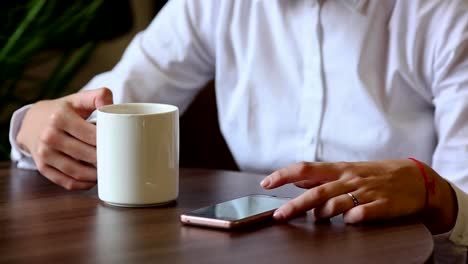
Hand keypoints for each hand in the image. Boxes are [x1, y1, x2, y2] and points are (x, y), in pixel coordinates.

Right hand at [16, 88, 112, 189]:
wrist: (31, 122)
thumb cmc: (62, 110)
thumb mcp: (78, 99)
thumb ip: (98, 96)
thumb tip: (112, 105)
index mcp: (60, 117)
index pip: (92, 135)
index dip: (109, 142)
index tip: (121, 144)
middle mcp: (49, 136)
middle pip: (87, 154)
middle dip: (105, 159)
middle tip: (120, 160)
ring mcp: (44, 154)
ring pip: (77, 172)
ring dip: (96, 175)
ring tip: (110, 171)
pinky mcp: (43, 167)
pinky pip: (67, 182)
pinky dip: (83, 184)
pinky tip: (94, 180)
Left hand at [261, 160, 456, 233]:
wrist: (417, 178)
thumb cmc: (376, 175)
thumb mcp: (347, 171)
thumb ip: (322, 176)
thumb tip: (295, 179)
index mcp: (339, 169)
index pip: (306, 169)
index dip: (284, 175)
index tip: (266, 183)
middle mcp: (350, 179)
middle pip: (318, 191)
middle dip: (296, 204)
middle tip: (279, 215)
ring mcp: (367, 192)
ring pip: (339, 202)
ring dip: (323, 212)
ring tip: (316, 219)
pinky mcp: (384, 205)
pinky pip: (366, 212)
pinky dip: (355, 217)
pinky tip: (349, 222)